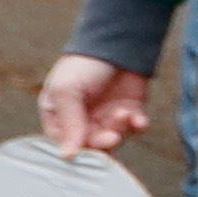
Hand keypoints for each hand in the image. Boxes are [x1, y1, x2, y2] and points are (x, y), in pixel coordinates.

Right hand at [39, 54, 153, 154]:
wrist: (117, 39)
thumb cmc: (83, 64)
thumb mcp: (66, 91)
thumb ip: (68, 123)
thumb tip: (67, 156)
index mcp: (59, 116)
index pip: (64, 144)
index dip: (77, 148)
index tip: (87, 145)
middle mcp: (83, 120)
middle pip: (91, 146)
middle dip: (102, 142)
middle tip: (111, 135)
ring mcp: (106, 116)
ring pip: (113, 138)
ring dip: (119, 130)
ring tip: (123, 113)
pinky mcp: (130, 111)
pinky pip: (134, 128)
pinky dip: (137, 126)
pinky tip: (138, 120)